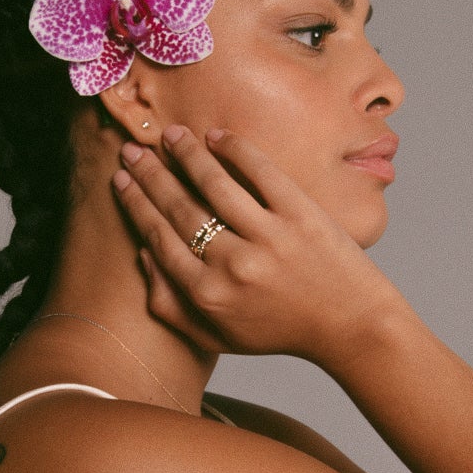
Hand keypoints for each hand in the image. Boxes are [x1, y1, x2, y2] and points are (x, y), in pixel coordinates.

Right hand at [112, 126, 404, 368]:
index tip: (121, 181)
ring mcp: (268, 237)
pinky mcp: (300, 214)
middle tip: (132, 151)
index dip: (137, 205)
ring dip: (186, 154)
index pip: (160, 238)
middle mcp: (233, 265)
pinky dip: (236, 149)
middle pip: (179, 207)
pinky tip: (216, 136)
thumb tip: (144, 257)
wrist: (350, 325)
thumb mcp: (218, 337)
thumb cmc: (281, 331)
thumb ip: (172, 307)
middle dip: (150, 174)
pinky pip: (260, 172)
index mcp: (208, 295)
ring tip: (171, 135)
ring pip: (214, 183)